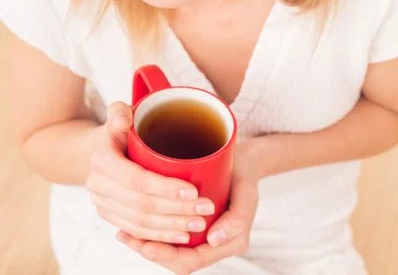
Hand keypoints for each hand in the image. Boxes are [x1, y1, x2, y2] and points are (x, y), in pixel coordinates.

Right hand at [85, 101, 215, 244]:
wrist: (102, 147)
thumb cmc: (122, 128)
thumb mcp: (120, 113)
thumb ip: (120, 111)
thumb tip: (122, 120)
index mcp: (102, 160)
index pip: (137, 180)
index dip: (166, 188)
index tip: (194, 191)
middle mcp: (98, 186)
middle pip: (142, 205)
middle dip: (176, 211)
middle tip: (205, 209)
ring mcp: (102, 204)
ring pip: (140, 223)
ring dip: (172, 227)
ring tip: (199, 224)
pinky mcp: (110, 217)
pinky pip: (137, 232)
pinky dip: (160, 237)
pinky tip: (182, 236)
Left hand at [116, 139, 260, 273]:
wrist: (243, 162)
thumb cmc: (244, 176)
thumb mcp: (246, 193)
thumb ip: (237, 218)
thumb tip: (213, 239)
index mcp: (228, 243)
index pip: (192, 261)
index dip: (167, 256)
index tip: (147, 246)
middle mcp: (212, 244)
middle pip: (177, 260)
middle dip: (150, 251)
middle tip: (126, 237)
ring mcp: (200, 234)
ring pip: (170, 249)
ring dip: (146, 243)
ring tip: (123, 233)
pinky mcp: (190, 222)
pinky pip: (170, 234)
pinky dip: (151, 231)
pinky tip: (131, 221)